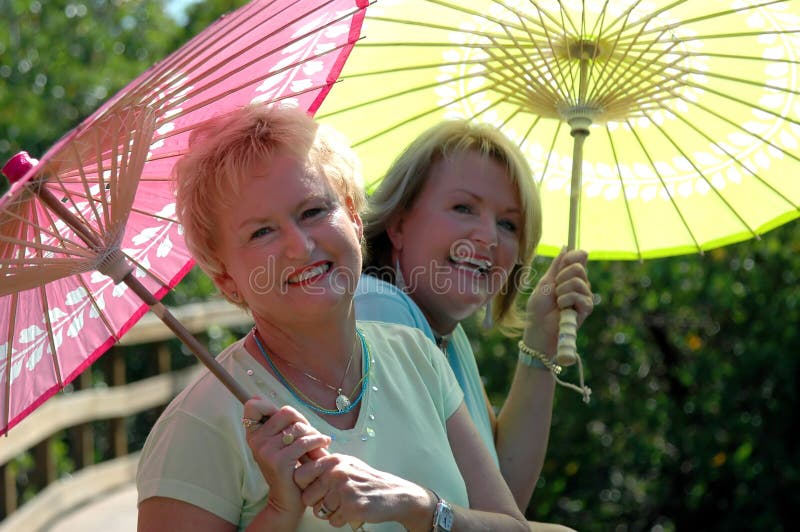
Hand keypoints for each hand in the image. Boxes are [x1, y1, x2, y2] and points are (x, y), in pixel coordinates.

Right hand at [243, 398, 330, 516]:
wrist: (287, 500)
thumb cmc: (288, 467)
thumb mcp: (278, 444)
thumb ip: (274, 423)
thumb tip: (256, 396)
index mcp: (253, 435)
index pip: (253, 406)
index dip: (270, 407)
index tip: (287, 420)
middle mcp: (256, 441)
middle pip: (286, 412)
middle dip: (303, 421)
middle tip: (311, 433)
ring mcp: (266, 451)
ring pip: (299, 427)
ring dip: (314, 434)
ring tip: (319, 443)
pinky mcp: (279, 461)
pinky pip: (305, 442)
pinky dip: (319, 442)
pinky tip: (324, 445)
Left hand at [293, 453, 432, 529]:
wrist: (393, 494)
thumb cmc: (366, 480)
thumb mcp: (346, 463)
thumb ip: (325, 464)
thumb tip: (299, 463)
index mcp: (333, 461)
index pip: (300, 475)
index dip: (305, 486)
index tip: (315, 488)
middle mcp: (337, 473)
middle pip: (307, 497)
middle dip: (318, 503)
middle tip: (335, 499)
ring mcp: (344, 490)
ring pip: (320, 511)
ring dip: (331, 512)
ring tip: (347, 503)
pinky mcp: (351, 507)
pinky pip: (333, 521)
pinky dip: (342, 520)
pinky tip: (353, 510)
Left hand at [524, 247, 592, 353]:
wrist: (538, 330)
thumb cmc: (538, 309)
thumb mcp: (545, 283)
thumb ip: (557, 266)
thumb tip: (566, 246)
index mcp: (569, 277)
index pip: (580, 257)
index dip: (573, 256)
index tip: (562, 263)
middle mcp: (580, 285)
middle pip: (579, 267)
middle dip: (562, 276)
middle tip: (554, 289)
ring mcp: (584, 296)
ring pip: (579, 281)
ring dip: (562, 291)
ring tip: (557, 302)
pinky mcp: (587, 309)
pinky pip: (580, 296)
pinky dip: (566, 300)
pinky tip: (562, 309)